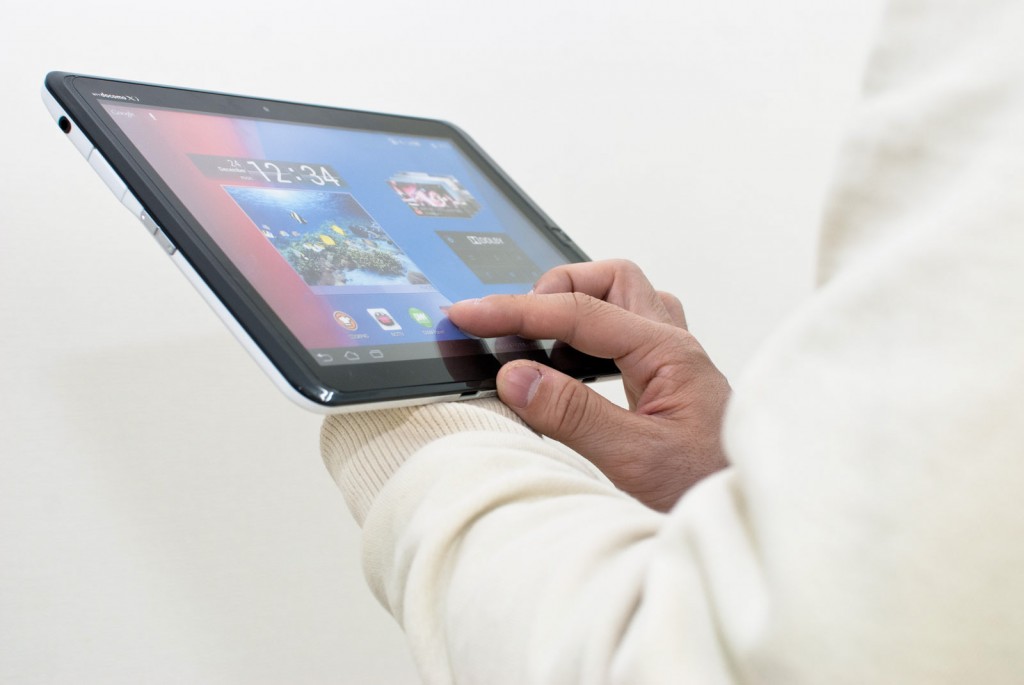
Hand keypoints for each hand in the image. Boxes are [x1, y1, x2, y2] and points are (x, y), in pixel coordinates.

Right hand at [447, 260, 730, 510]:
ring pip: (621, 301)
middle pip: (610, 280)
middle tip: (513, 324)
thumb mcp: (635, 459)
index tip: (470, 315)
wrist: (755, 514)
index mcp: (667, 353)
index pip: (578, 311)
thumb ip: (573, 414)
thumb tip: (515, 375)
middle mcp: (672, 346)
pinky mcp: (666, 381)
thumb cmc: (709, 487)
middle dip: (555, 289)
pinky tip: (569, 368)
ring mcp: (672, 362)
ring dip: (575, 308)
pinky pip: (623, 333)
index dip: (516, 312)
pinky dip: (587, 336)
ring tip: (536, 341)